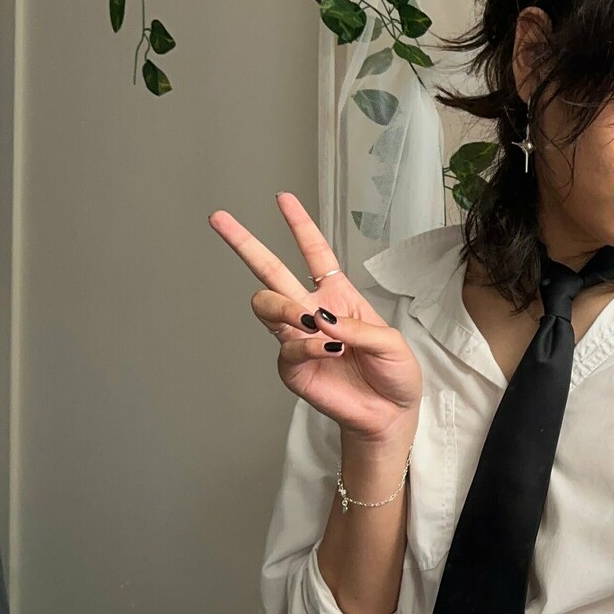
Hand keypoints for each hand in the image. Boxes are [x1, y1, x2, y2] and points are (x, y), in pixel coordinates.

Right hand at [209, 192, 423, 442]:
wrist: (390, 415)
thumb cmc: (394, 375)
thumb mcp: (391, 343)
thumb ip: (359, 329)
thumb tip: (323, 321)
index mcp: (337, 296)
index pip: (314, 253)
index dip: (300, 225)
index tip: (282, 198)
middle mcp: (312, 312)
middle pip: (270, 270)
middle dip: (244, 243)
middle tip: (219, 218)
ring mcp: (298, 338)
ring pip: (267, 305)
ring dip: (282, 306)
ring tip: (309, 320)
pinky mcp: (292, 368)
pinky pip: (288, 347)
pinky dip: (309, 346)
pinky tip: (331, 351)